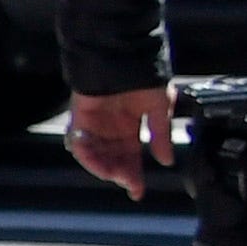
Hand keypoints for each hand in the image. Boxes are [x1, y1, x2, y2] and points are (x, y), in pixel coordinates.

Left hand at [65, 82, 176, 197]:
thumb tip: (167, 160)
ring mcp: (94, 124)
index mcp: (130, 127)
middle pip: (113, 160)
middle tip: (130, 183)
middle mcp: (111, 129)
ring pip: (96, 156)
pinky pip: (79, 142)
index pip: (130, 158)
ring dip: (104, 168)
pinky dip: (87, 154)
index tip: (138, 191)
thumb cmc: (143, 74)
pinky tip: (97, 161)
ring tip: (115, 175)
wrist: (123, 54)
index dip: (134, 176)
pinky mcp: (79, 117)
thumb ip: (161, 135)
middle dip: (121, 174)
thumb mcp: (160, 107)